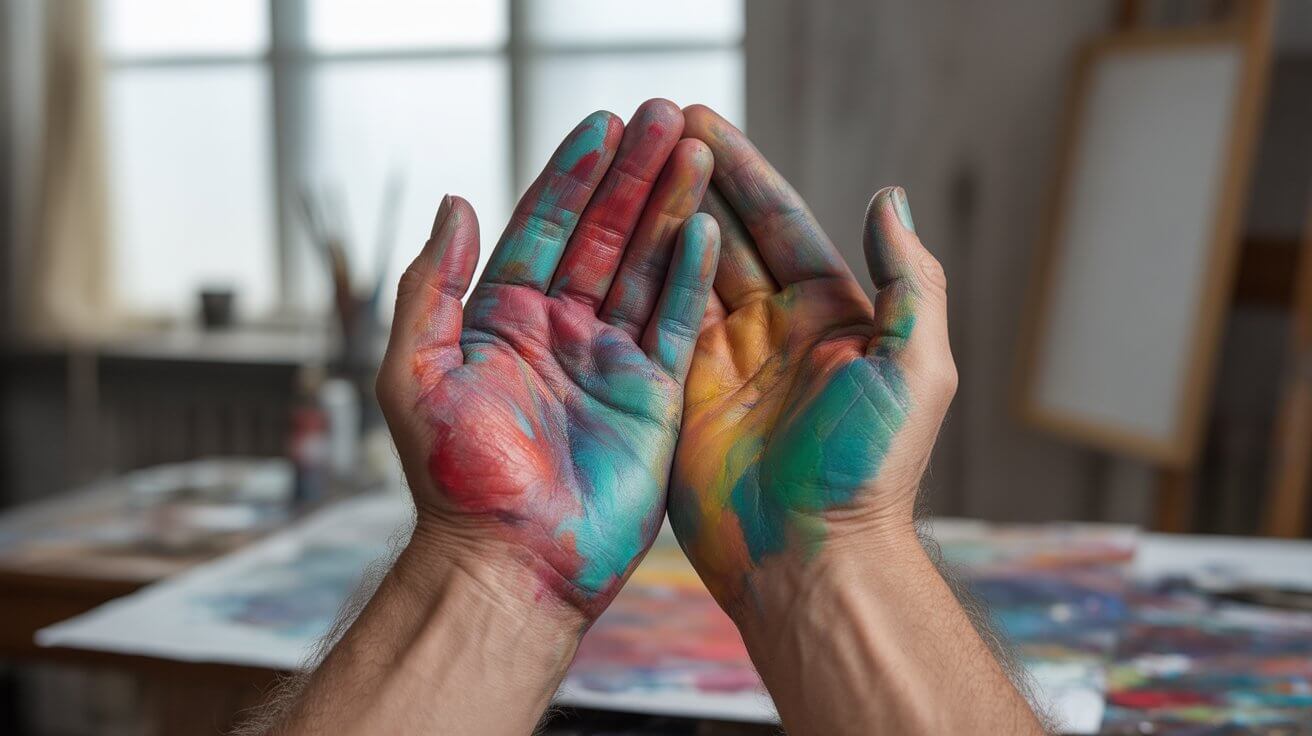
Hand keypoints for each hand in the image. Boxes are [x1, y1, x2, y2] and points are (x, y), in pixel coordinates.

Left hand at [377, 99, 718, 623]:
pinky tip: (706, 224)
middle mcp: (561, 331)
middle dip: (633, 175)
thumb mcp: (415, 373)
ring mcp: (610, 361)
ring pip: (645, 267)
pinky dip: (691, 275)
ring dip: (669, 208)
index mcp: (504, 320)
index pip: (544, 228)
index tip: (601, 124)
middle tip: (666, 116)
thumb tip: (455, 204)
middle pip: (604, 235)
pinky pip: (677, 322)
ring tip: (697, 149)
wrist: (509, 562)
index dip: (572, 176)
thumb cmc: (455, 478)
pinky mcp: (654, 395)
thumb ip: (431, 288)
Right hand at [670, 105, 956, 617]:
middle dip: (691, 179)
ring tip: (624, 163)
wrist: (812, 559)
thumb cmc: (870, 470)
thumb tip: (888, 198)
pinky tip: (611, 234)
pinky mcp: (681, 392)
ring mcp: (724, 359)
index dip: (744, 170)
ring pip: (684, 270)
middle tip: (651, 125)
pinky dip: (637, 278)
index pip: (780, 222)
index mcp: (831, 313)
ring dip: (657, 216)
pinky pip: (655, 323)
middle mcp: (774, 327)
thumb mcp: (914, 369)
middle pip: (726, 234)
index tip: (703, 122)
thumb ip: (908, 281)